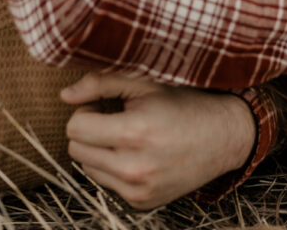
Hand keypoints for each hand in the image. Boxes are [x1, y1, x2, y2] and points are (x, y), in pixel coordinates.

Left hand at [60, 72, 255, 208]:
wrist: (222, 136)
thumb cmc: (183, 102)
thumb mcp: (145, 82)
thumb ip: (101, 83)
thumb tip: (64, 95)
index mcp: (133, 133)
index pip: (75, 129)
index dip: (86, 111)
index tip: (106, 104)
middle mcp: (133, 168)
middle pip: (76, 150)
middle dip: (90, 131)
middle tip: (116, 117)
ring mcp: (137, 190)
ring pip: (88, 169)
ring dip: (99, 150)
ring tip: (128, 135)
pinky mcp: (141, 203)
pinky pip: (107, 183)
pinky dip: (114, 167)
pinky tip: (139, 153)